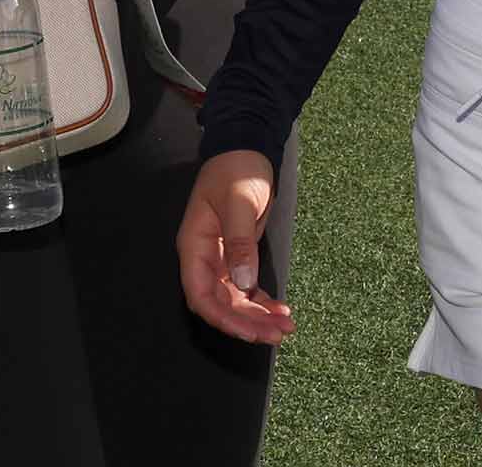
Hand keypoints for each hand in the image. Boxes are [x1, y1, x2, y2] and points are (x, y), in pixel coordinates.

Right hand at [177, 150, 294, 344]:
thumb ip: (240, 242)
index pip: (200, 294)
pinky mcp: (237, 256)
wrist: (246, 148)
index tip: (249, 332)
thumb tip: (244, 282)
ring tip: (286, 327)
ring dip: (258, 316)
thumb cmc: (236, 169)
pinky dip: (262, 301)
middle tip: (278, 334)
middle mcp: (204, 258)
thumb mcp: (239, 202)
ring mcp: (221, 259)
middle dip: (247, 322)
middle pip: (220, 303)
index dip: (223, 318)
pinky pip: (246, 287)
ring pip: (235, 300)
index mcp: (194, 245)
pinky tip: (280, 310)